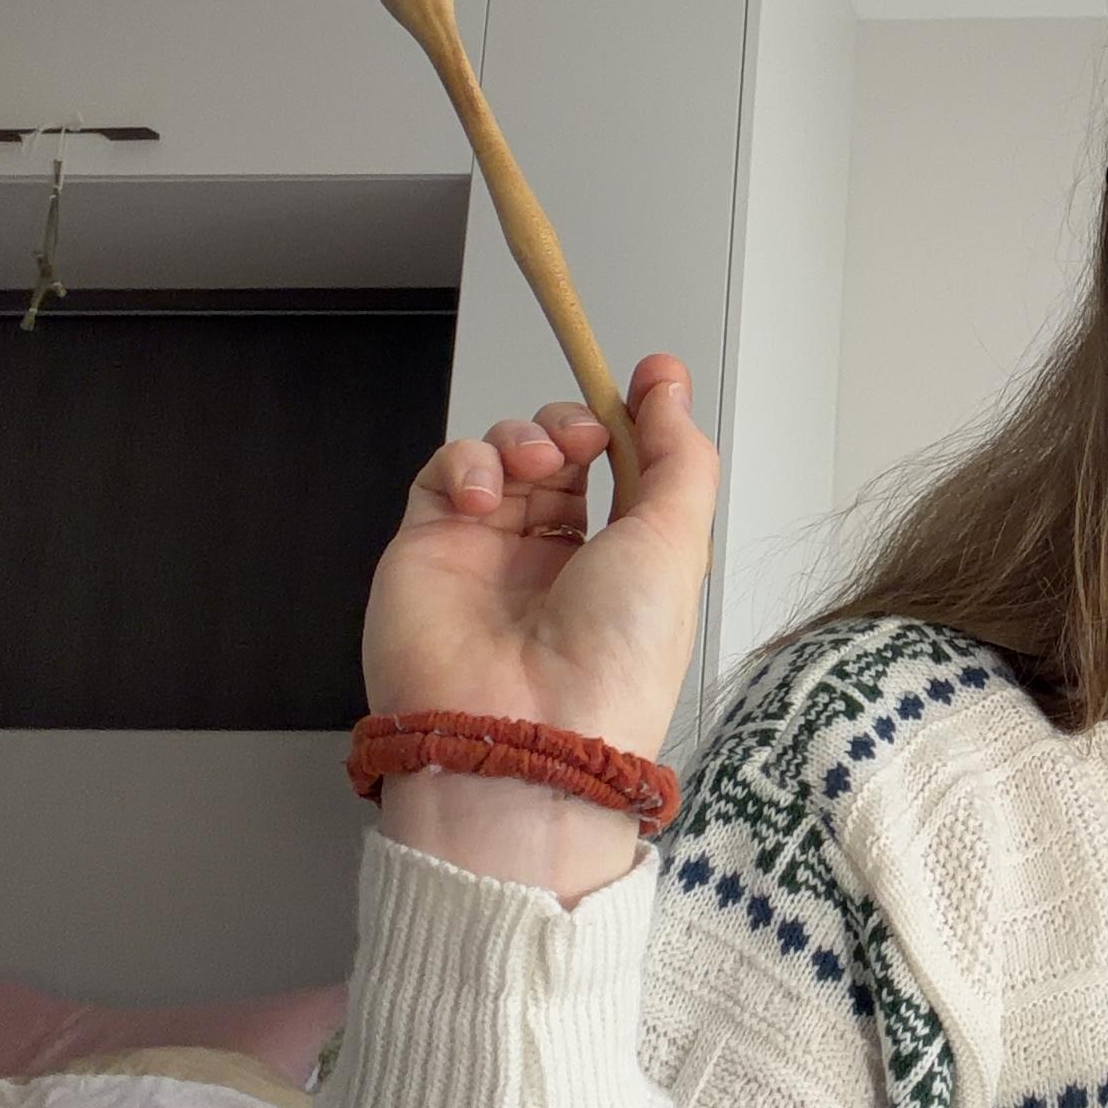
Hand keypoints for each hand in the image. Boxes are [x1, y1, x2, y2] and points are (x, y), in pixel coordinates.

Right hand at [362, 355, 717, 901]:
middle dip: (578, 423)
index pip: (625, 471)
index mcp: (621, 565)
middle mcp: (555, 559)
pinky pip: (444, 475)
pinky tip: (485, 496)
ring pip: (503, 454)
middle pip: (563, 453)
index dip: (636, 420)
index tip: (651, 374)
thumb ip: (679, 457)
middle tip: (587, 436)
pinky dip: (467, 464)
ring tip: (539, 464)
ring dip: (525, 437)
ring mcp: (488, 554)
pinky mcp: (428, 550)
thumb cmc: (614, 660)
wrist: (525, 733)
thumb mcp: (677, 544)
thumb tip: (669, 384)